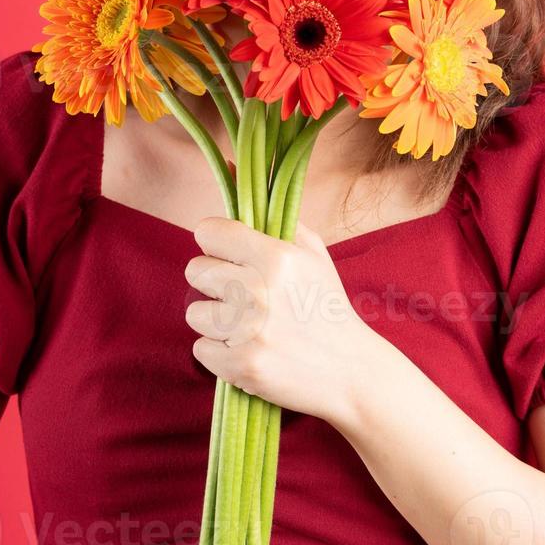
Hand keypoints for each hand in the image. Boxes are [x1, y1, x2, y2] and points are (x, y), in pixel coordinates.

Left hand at [184, 215, 387, 425]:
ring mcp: (249, 331)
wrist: (350, 370)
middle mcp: (260, 291)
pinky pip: (201, 349)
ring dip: (216, 320)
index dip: (216, 243)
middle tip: (241, 295)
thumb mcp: (312, 253)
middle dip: (214, 282)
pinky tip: (249, 350)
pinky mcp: (242, 366)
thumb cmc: (325, 306)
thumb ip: (274, 217)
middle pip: (195, 271)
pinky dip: (220, 353)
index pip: (208, 232)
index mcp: (277, 258)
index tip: (227, 254)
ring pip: (194, 312)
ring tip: (247, 326)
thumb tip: (235, 175)